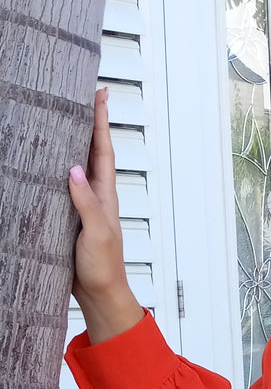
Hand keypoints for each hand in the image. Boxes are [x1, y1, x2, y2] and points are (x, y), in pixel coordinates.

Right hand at [68, 87, 142, 342]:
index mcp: (104, 195)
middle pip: (91, 152)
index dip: (101, 122)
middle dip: (88, 123)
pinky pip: (62, 186)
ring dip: (72, 142)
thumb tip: (73, 168)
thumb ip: (85, 202)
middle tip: (83, 95)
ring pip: (77, 166)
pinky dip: (56, 169)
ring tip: (64, 116)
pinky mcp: (70, 217)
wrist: (99, 294)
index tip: (100, 95)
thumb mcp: (96, 233)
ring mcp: (82, 206)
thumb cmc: (103, 267)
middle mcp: (95, 196)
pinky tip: (47, 162)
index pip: (102, 151)